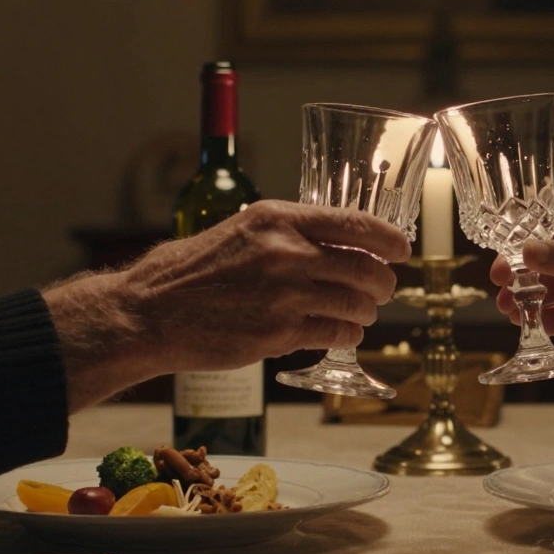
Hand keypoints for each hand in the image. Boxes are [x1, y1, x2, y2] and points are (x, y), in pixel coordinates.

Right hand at [47, 200, 410, 408]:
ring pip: (356, 304)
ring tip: (361, 313)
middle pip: (366, 268)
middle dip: (384, 282)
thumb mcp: (242, 230)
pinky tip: (342, 332)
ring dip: (367, 311)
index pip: (356, 224)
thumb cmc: (191, 270)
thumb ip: (289, 234)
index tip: (403, 249)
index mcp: (278, 219)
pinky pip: (335, 333)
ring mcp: (284, 295)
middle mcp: (286, 253)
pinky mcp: (277, 333)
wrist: (150, 311)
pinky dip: (348, 334)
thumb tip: (337, 241)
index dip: (389, 239)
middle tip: (384, 289)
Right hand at [491, 199, 553, 342]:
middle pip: (547, 262)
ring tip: (512, 313)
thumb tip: (526, 253)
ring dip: (532, 301)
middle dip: (522, 277)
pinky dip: (552, 320)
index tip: (501, 261)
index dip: (523, 245)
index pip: (550, 229)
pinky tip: (538, 327)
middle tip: (500, 291)